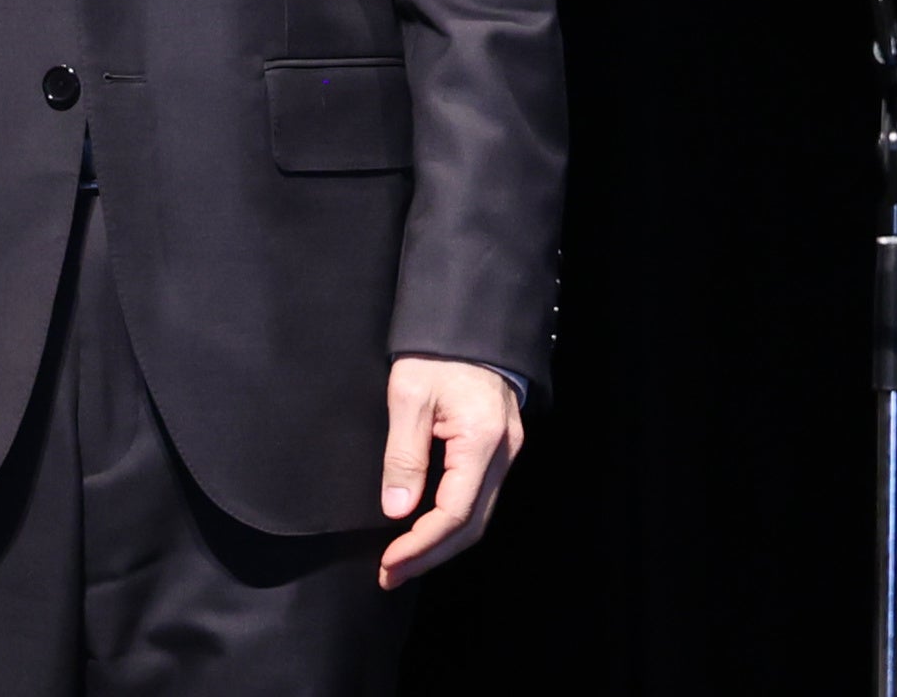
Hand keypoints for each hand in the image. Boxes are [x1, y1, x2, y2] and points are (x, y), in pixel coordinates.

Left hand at [377, 356, 526, 589]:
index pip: (455, 511)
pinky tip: (426, 530)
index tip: (388, 563)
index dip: (421, 544)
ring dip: (442, 543)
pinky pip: (481, 497)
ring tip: (403, 561)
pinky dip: (453, 522)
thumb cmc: (436, 353)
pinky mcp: (501, 447)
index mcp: (482, 438)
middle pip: (473, 523)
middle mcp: (504, 450)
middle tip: (391, 575)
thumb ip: (403, 455)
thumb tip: (397, 510)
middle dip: (431, 555)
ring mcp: (508, 449)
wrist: (469, 321)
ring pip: (480, 514)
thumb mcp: (408, 397)